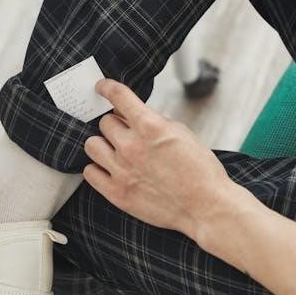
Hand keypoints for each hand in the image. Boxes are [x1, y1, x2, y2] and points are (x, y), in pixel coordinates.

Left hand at [82, 79, 237, 238]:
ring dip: (103, 144)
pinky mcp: (116, 193)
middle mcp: (131, 146)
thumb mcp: (181, 133)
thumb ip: (154, 121)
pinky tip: (110, 169)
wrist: (206, 206)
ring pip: (92, 145)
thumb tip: (133, 114)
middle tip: (127, 133)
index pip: (118, 96)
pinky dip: (98, 168)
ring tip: (116, 151)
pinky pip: (90, 172)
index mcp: (150, 126)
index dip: (106, 88)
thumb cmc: (199, 170)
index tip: (102, 88)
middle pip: (104, 123)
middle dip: (116, 124)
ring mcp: (121, 170)